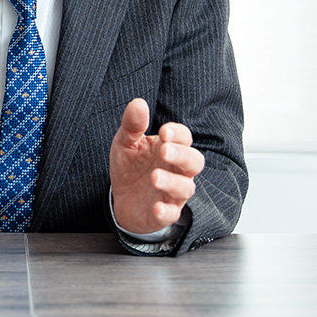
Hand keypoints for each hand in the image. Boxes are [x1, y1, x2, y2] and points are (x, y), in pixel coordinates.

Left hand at [109, 98, 203, 233]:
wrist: (122, 198)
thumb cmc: (131, 165)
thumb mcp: (126, 142)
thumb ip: (132, 124)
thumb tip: (138, 103)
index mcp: (169, 147)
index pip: (184, 137)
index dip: (178, 134)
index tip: (164, 131)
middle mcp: (177, 170)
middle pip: (194, 162)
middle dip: (182, 155)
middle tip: (165, 150)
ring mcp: (173, 192)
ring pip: (186, 188)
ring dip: (173, 182)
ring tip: (155, 177)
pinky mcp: (165, 213)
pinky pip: (172, 214)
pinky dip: (167, 212)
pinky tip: (157, 207)